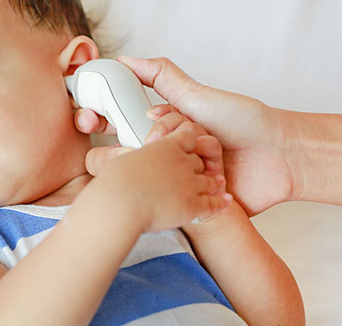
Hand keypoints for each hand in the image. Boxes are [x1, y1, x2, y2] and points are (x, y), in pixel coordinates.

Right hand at [76, 56, 293, 215]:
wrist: (281, 156)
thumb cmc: (244, 122)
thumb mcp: (198, 95)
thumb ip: (160, 76)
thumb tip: (123, 58)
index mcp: (160, 130)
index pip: (116, 125)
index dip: (98, 120)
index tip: (87, 117)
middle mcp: (163, 156)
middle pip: (125, 154)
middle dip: (127, 149)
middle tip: (145, 143)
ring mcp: (176, 182)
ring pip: (145, 178)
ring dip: (165, 165)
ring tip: (191, 156)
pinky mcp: (191, 207)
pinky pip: (171, 206)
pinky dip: (178, 193)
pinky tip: (196, 180)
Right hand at [97, 121, 231, 232]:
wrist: (118, 207)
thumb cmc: (116, 182)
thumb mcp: (119, 155)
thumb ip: (127, 151)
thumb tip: (122, 151)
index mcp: (168, 144)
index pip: (188, 134)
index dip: (186, 138)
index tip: (181, 146)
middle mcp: (183, 162)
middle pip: (198, 159)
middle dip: (195, 165)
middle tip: (185, 173)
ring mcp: (191, 184)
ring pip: (208, 180)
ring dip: (208, 183)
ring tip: (198, 190)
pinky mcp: (195, 206)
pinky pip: (214, 204)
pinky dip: (221, 202)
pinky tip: (225, 200)